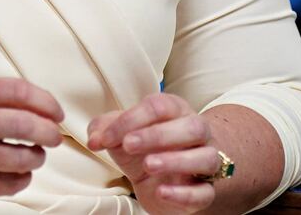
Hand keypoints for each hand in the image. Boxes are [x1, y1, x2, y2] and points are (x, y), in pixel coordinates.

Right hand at [0, 77, 64, 202]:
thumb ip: (2, 99)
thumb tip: (46, 109)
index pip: (14, 90)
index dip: (44, 101)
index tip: (56, 112)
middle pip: (19, 124)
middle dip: (46, 132)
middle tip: (54, 136)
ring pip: (16, 158)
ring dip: (36, 158)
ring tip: (36, 155)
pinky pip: (5, 184)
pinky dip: (22, 179)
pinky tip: (20, 172)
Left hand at [88, 93, 219, 214]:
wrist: (163, 181)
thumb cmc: (144, 148)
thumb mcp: (121, 134)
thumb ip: (104, 129)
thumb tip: (94, 139)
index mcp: (175, 112)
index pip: (159, 107)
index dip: (131, 120)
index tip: (106, 138)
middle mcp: (196, 134)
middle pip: (192, 127)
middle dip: (158, 135)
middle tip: (129, 145)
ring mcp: (204, 163)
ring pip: (206, 158)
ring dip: (177, 161)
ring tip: (148, 165)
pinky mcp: (204, 192)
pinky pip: (204, 193)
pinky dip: (183, 194)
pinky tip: (161, 192)